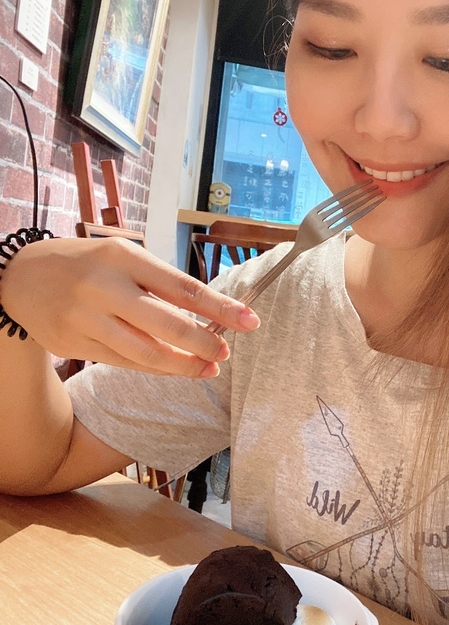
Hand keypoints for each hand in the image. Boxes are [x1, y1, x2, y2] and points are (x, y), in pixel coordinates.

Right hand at [0, 237, 259, 376]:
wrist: (20, 277)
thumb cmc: (86, 264)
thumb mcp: (122, 256)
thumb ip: (160, 282)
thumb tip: (210, 312)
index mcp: (123, 257)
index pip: (183, 287)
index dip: (220, 308)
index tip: (249, 321)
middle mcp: (104, 288)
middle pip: (168, 324)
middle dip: (205, 343)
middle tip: (226, 353)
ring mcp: (86, 319)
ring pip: (147, 353)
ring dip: (184, 365)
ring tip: (208, 368)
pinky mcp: (74, 346)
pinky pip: (124, 363)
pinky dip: (154, 367)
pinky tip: (175, 367)